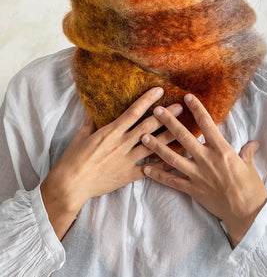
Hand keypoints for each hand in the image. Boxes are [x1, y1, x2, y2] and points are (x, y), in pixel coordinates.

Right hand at [41, 87, 183, 214]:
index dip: (147, 100)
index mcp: (111, 132)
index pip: (133, 112)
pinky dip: (163, 165)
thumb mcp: (81, 137)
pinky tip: (176, 160)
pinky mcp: (129, 175)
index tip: (160, 91)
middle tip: (180, 108)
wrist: (71, 185)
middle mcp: (122, 144)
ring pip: (153, 146)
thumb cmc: (73, 159)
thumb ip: (90, 123)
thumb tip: (92, 111)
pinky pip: (150, 169)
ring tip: (184, 130)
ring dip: (169, 137)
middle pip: (148, 127)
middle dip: (165, 116)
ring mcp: (127, 160)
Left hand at [140, 93, 266, 247]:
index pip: (207, 124)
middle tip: (156, 111)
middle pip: (184, 137)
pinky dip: (158, 175)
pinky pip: (171, 181)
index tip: (187, 97)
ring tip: (143, 137)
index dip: (197, 109)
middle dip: (169, 122)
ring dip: (156, 146)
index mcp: (222, 150)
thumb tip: (253, 143)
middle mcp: (206, 159)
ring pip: (172, 158)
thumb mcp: (250, 165)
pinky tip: (146, 168)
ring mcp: (197, 174)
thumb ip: (248, 152)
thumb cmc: (250, 187)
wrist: (247, 212)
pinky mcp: (192, 189)